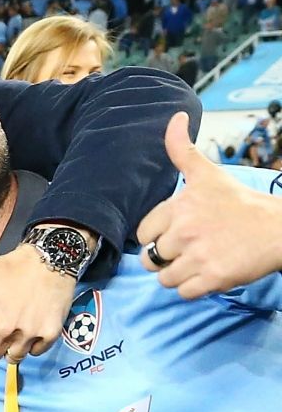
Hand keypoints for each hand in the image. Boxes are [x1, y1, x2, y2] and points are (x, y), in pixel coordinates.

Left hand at [0, 239, 80, 361]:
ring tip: (13, 330)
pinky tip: (30, 328)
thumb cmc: (5, 267)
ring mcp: (29, 333)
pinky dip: (33, 345)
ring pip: (14, 358)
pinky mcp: (49, 334)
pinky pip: (36, 352)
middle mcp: (5, 330)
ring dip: (11, 348)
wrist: (48, 260)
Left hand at [137, 112, 281, 297]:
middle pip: (150, 259)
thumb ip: (181, 149)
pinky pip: (183, 293)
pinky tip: (209, 273)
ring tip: (200, 260)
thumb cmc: (239, 202)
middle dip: (167, 257)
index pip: (143, 234)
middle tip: (191, 248)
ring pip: (164, 279)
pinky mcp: (214, 279)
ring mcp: (198, 257)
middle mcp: (184, 232)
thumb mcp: (207, 173)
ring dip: (178, 275)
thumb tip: (175, 118)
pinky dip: (193, 288)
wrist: (278, 228)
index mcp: (177, 208)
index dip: (158, 236)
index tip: (178, 231)